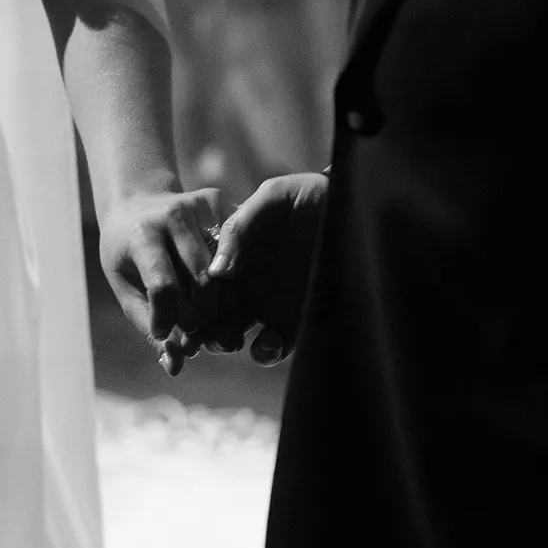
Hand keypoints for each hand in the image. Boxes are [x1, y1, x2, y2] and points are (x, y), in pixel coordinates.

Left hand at [98, 188, 228, 375]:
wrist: (136, 203)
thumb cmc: (127, 254)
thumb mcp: (126, 286)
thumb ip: (148, 325)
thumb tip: (175, 367)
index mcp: (142, 234)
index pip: (163, 287)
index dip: (167, 320)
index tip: (164, 334)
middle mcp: (174, 215)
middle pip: (202, 280)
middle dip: (201, 317)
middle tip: (197, 337)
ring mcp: (201, 206)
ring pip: (226, 269)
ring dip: (222, 305)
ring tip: (212, 324)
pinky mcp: (222, 203)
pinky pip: (238, 252)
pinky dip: (233, 282)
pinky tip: (225, 299)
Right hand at [205, 172, 328, 365]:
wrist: (361, 206)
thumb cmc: (315, 196)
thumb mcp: (275, 197)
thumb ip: (242, 226)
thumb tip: (217, 271)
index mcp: (236, 251)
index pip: (203, 277)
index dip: (193, 292)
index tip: (186, 304)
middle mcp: (249, 279)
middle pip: (213, 308)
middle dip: (201, 325)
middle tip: (198, 335)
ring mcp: (272, 302)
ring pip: (236, 331)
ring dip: (224, 340)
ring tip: (229, 341)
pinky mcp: (297, 321)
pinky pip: (274, 345)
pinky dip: (264, 351)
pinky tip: (263, 344)